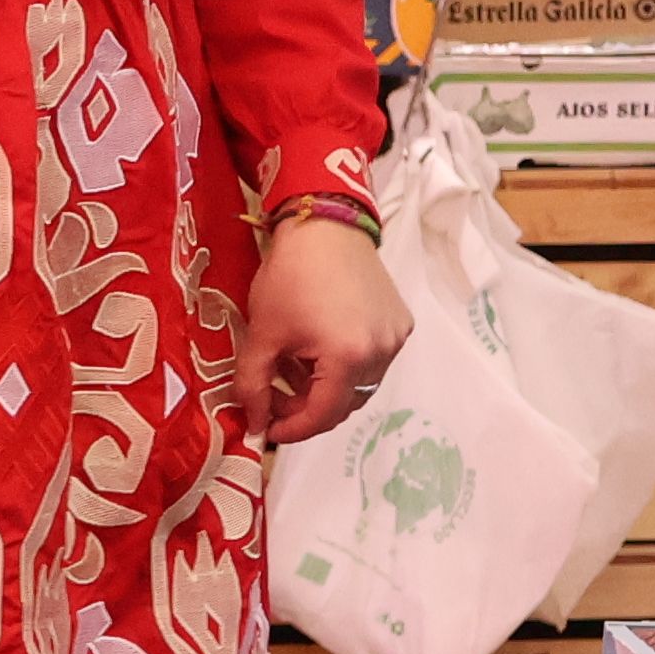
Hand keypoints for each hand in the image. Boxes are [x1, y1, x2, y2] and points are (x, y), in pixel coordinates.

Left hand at [238, 215, 410, 447]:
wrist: (325, 225)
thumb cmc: (290, 276)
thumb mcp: (263, 334)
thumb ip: (254, 384)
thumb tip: (254, 422)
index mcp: (349, 358)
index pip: (323, 415)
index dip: (292, 429)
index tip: (267, 428)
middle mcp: (382, 353)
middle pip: (344, 404)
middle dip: (307, 408)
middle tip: (274, 397)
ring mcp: (396, 338)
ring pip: (359, 385)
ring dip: (325, 387)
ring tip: (294, 367)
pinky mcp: (400, 323)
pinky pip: (372, 361)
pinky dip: (345, 366)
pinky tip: (317, 348)